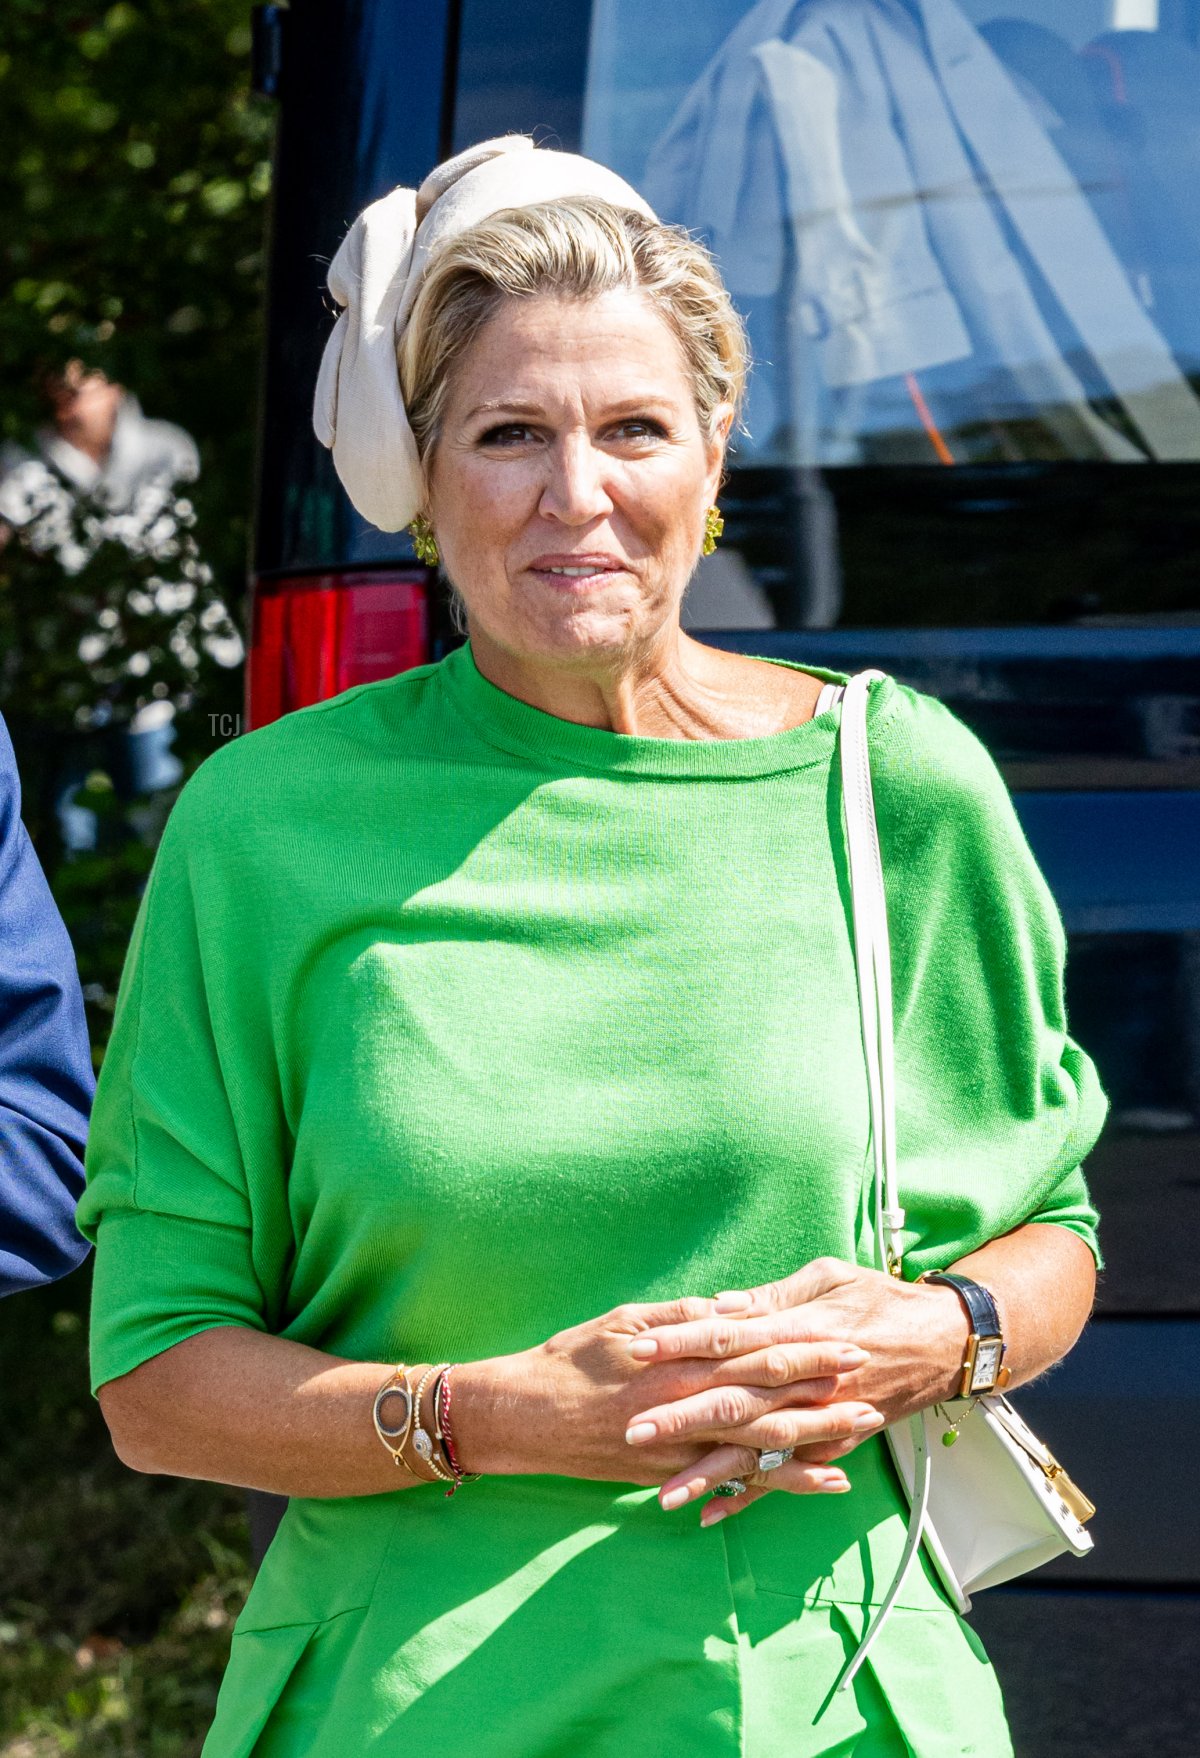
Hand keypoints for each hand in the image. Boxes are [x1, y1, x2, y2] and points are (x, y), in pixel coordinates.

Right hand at [451, 1291, 878, 1490]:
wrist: (524, 1418)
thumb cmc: (570, 1360)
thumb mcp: (624, 1320)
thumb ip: (680, 1316)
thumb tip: (729, 1308)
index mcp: (679, 1359)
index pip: (756, 1350)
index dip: (805, 1346)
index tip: (847, 1337)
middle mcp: (686, 1404)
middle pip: (769, 1397)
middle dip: (823, 1389)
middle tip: (872, 1381)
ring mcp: (681, 1445)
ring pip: (762, 1442)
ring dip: (815, 1436)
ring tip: (861, 1432)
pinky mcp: (672, 1474)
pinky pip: (735, 1479)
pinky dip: (778, 1480)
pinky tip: (817, 1480)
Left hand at [621, 1257, 967, 1520]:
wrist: (945, 1342)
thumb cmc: (880, 1298)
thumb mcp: (828, 1277)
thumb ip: (772, 1297)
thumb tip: (719, 1306)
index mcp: (800, 1332)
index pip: (729, 1337)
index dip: (682, 1343)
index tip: (637, 1350)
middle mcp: (808, 1382)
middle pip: (735, 1401)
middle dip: (680, 1418)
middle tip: (631, 1428)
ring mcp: (822, 1420)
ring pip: (757, 1452)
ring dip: (709, 1473)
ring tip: (663, 1493)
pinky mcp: (833, 1444)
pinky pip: (787, 1477)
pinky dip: (751, 1498)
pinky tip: (711, 1515)